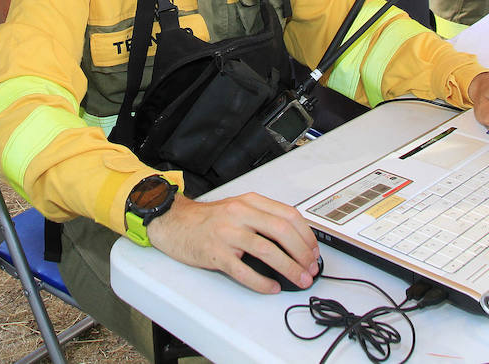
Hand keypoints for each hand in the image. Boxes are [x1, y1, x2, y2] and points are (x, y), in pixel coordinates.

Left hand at [0, 0, 14, 58]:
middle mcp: (3, 14)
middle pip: (3, 36)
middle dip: (1, 47)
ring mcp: (13, 13)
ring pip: (12, 31)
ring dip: (10, 41)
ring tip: (10, 53)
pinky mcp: (19, 12)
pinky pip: (18, 25)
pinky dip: (17, 33)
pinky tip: (18, 40)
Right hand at [147, 192, 319, 292]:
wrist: (174, 222)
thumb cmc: (208, 219)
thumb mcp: (238, 208)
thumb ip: (263, 218)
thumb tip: (294, 241)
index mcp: (249, 202)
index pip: (288, 215)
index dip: (306, 235)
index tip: (314, 251)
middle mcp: (239, 214)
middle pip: (281, 231)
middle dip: (302, 253)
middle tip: (310, 268)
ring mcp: (226, 233)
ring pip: (266, 250)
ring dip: (288, 268)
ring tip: (298, 279)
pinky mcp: (215, 253)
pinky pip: (243, 271)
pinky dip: (261, 282)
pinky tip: (271, 287)